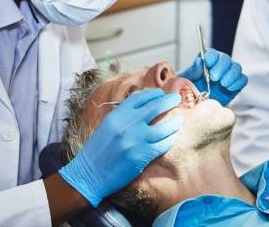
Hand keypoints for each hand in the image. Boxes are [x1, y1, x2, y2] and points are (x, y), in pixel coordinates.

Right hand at [59, 89, 182, 206]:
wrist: (89, 174)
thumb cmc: (98, 149)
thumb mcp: (107, 125)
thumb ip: (124, 114)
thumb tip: (145, 105)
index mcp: (117, 115)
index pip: (140, 97)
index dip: (154, 93)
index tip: (161, 94)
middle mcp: (127, 125)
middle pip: (155, 107)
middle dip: (169, 101)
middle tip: (176, 98)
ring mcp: (135, 140)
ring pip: (164, 127)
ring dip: (174, 122)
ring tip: (179, 120)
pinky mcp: (142, 156)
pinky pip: (162, 144)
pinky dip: (169, 140)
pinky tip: (171, 138)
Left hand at [179, 48, 247, 105]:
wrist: (196, 104)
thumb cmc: (189, 90)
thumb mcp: (186, 79)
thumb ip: (193, 70)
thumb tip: (199, 60)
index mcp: (206, 61)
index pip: (212, 53)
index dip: (212, 56)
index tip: (208, 63)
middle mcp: (219, 65)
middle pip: (226, 59)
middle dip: (221, 67)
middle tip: (214, 78)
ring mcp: (228, 74)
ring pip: (236, 67)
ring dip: (231, 75)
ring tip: (222, 84)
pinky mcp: (235, 85)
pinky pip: (242, 79)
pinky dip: (237, 83)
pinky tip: (228, 88)